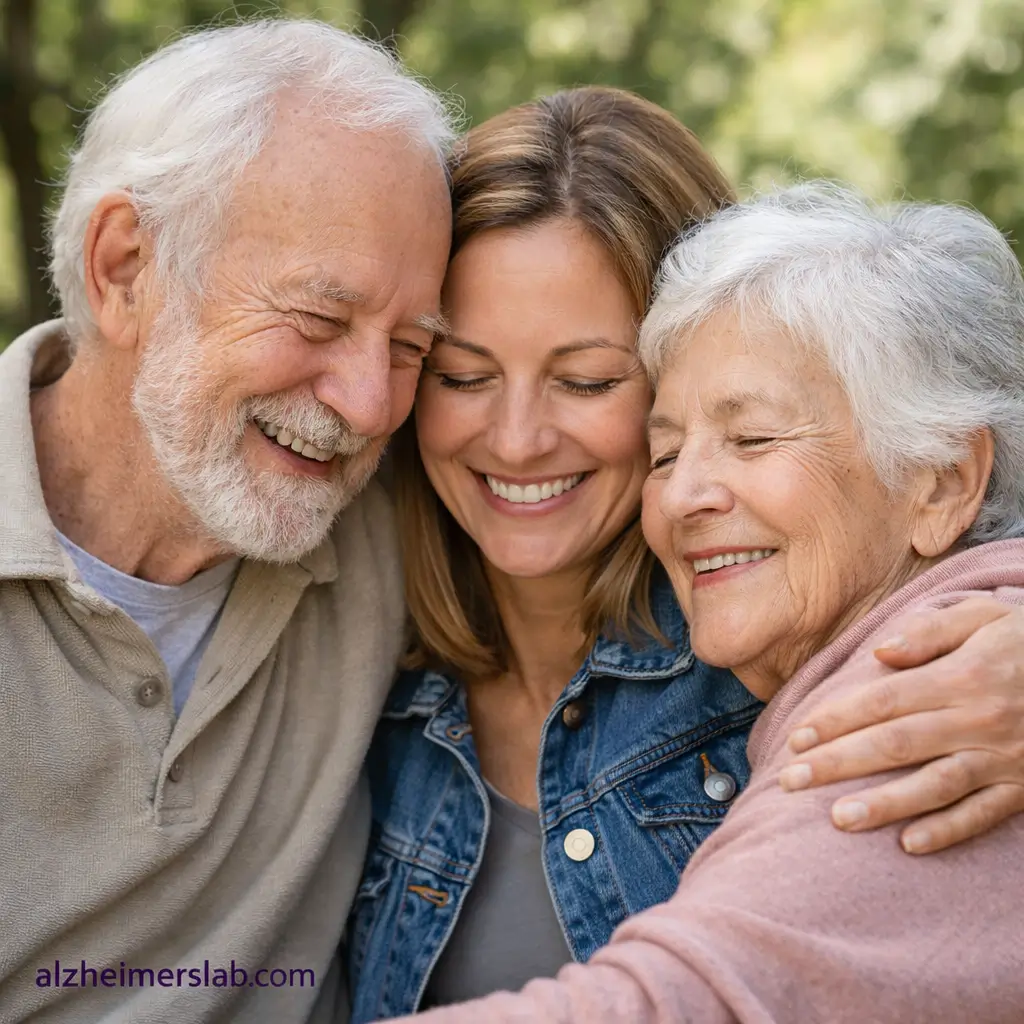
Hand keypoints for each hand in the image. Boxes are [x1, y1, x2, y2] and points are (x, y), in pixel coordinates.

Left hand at [777, 597, 1023, 853]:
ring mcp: (1004, 758)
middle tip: (790, 781)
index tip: (797, 737)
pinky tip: (910, 844)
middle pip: (895, 744)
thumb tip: (880, 653)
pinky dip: (949, 830)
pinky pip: (984, 814)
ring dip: (884, 804)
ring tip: (838, 819)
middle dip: (838, 763)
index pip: (883, 701)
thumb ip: (930, 632)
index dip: (836, 719)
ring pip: (934, 785)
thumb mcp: (985, 617)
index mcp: (962, 676)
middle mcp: (979, 719)